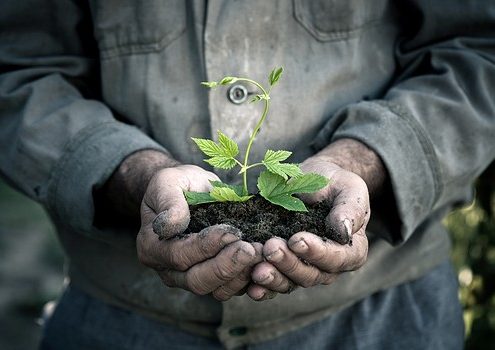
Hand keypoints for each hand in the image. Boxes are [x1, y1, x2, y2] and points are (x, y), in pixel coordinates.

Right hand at [137, 165, 261, 300]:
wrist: (189, 190)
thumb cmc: (177, 184)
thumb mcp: (167, 183)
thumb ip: (169, 202)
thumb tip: (170, 225)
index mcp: (152, 247)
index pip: (179, 255)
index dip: (206, 246)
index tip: (230, 232)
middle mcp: (169, 270)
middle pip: (197, 280)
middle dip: (227, 266)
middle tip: (251, 249)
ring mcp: (191, 278)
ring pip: (217, 290)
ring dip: (242, 274)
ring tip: (261, 253)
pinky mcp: (214, 279)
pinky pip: (231, 288)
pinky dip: (249, 279)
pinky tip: (264, 262)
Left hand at [248, 138, 382, 300]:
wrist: (314, 181)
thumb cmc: (335, 183)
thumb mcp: (349, 189)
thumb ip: (349, 209)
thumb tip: (344, 231)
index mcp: (351, 251)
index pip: (335, 258)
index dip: (316, 252)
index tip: (297, 239)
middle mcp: (329, 267)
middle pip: (310, 275)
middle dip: (289, 263)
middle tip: (271, 248)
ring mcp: (305, 270)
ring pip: (290, 282)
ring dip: (273, 277)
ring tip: (257, 269)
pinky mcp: (283, 269)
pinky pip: (274, 284)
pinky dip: (262, 288)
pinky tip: (250, 287)